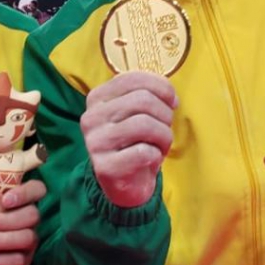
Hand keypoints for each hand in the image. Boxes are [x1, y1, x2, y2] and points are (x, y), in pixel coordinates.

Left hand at [0, 180, 44, 264]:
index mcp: (18, 199)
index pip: (37, 189)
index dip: (26, 193)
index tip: (5, 200)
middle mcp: (29, 217)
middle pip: (32, 214)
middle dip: (7, 220)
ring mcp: (29, 238)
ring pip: (28, 237)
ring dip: (3, 239)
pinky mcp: (24, 259)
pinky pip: (21, 259)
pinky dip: (5, 259)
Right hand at [80, 71, 177, 207]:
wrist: (123, 185)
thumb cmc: (134, 143)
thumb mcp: (136, 114)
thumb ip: (147, 96)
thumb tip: (170, 96)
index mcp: (97, 98)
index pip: (133, 79)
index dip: (161, 87)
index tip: (172, 102)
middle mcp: (91, 117)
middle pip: (142, 100)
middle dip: (165, 115)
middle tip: (165, 129)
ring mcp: (96, 143)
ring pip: (145, 124)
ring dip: (164, 136)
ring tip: (161, 146)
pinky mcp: (105, 167)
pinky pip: (144, 152)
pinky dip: (156, 156)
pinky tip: (151, 160)